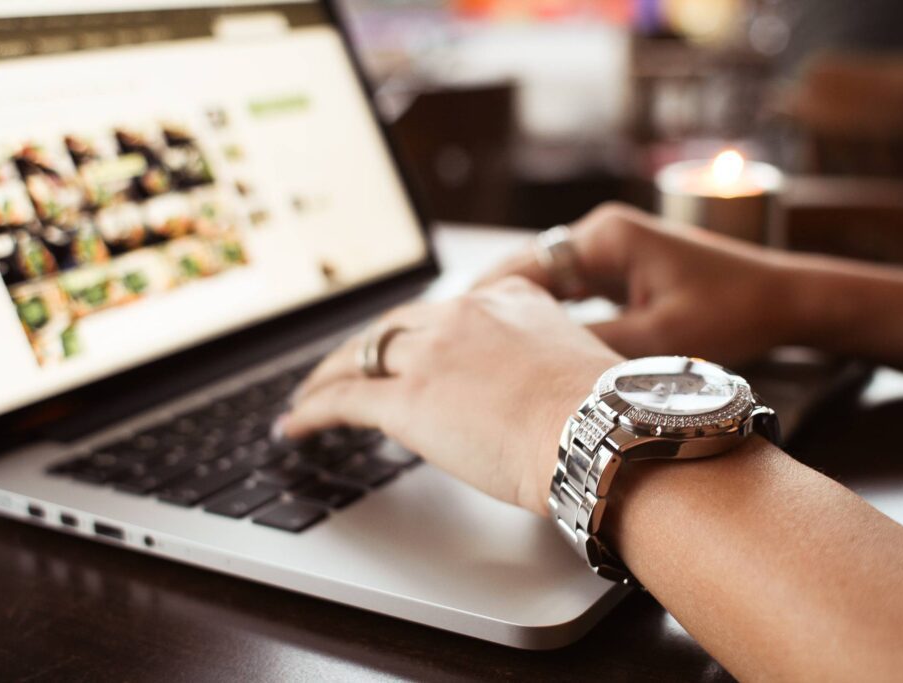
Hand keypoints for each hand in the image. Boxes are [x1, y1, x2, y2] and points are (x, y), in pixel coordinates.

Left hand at [278, 277, 621, 514]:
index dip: (414, 333)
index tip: (403, 346)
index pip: (444, 311)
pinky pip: (345, 398)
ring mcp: (432, 353)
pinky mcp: (408, 398)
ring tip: (309, 395)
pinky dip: (313, 411)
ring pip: (360, 354)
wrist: (602, 432)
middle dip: (364, 348)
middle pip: (394, 326)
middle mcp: (463, 314)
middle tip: (344, 367)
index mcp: (508, 299)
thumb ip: (541, 360)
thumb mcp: (576, 362)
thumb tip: (530, 390)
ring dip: (328, 376)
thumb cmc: (606, 413)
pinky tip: (296, 425)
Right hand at [477, 203, 796, 365]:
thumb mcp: (660, 341)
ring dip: (517, 313)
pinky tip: (527, 348)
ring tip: (481, 351)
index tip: (453, 333)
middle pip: (527, 270)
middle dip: (492, 307)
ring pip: (545, 282)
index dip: (486, 302)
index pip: (526, 266)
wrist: (785, 299)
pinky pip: (570, 291)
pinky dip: (546, 317)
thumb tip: (533, 368)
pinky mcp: (623, 269)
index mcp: (606, 238)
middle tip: (457, 346)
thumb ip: (593, 350)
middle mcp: (602, 235)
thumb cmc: (733, 312)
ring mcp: (613, 250)